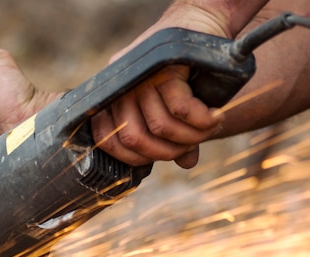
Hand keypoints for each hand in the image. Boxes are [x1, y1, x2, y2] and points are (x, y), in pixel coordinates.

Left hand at [90, 1, 260, 168]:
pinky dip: (202, 120)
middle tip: (194, 142)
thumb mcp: (176, 105)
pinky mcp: (162, 68)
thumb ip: (175, 134)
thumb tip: (186, 165)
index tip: (167, 153)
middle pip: (134, 139)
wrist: (204, 23)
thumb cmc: (189, 68)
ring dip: (192, 135)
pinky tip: (214, 115)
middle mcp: (120, 88)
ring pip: (159, 127)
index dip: (138, 158)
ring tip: (211, 126)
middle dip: (169, 150)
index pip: (110, 142)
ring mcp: (139, 77)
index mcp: (113, 99)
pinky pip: (179, 109)